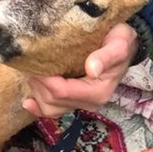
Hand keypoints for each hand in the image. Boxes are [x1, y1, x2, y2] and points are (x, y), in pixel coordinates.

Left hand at [22, 22, 137, 118]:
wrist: (125, 44)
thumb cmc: (121, 41)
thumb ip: (106, 56)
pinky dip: (38, 107)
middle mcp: (89, 102)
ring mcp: (81, 103)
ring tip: (32, 71)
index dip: (45, 80)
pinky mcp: (75, 99)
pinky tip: (27, 101)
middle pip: (52, 101)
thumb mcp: (119, 44)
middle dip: (38, 84)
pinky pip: (53, 110)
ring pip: (49, 107)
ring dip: (37, 91)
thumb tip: (92, 69)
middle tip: (30, 63)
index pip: (62, 92)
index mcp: (98, 92)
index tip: (36, 62)